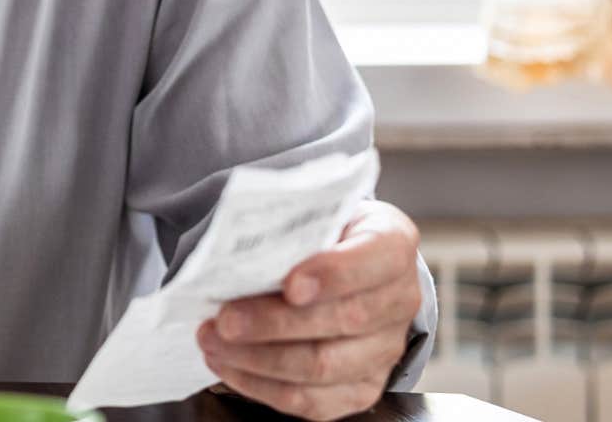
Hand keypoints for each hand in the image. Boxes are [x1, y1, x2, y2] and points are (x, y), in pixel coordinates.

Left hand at [197, 200, 423, 419]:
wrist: (338, 262)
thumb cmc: (316, 233)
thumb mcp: (309, 212)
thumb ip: (287, 228)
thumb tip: (235, 254)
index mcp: (391, 243)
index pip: (374, 259)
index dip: (334, 274)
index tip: (290, 285)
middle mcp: (399, 300)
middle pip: (345, 320)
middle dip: (276, 323)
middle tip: (224, 320)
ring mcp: (385, 349)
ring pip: (324, 366)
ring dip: (260, 358)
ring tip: (212, 341)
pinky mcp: (362, 387)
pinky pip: (313, 400)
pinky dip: (262, 386)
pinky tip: (227, 364)